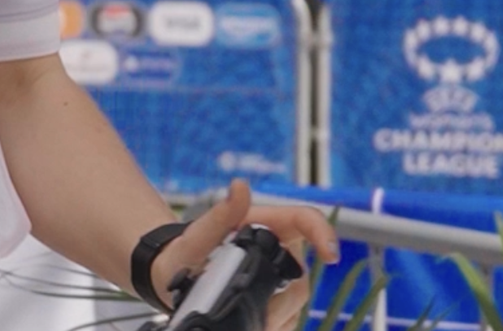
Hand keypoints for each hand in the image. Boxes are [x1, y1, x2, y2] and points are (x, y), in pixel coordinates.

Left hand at [150, 181, 338, 330]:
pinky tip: (258, 324)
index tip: (330, 256)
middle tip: (258, 307)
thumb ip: (219, 214)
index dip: (323, 233)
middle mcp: (275, 247)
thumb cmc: (184, 252)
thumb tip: (240, 186)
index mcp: (262, 223)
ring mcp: (277, 274)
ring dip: (278, 313)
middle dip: (285, 293)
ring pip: (296, 297)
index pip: (305, 219)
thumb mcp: (196, 237)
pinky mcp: (274, 298)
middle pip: (301, 271)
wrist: (172, 277)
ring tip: (250, 318)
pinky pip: (289, 315)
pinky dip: (276, 323)